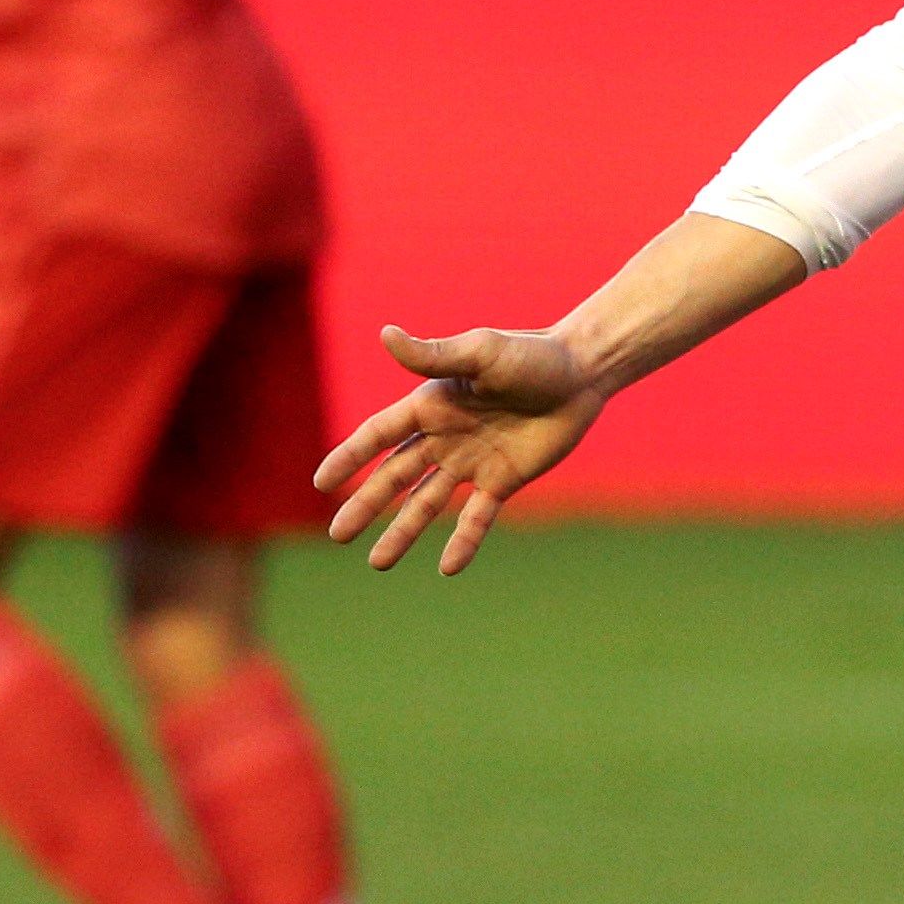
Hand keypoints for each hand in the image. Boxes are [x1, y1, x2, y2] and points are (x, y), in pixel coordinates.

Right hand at [315, 325, 607, 574]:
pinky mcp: (504, 479)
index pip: (379, 434)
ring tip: (378, 563)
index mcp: (432, 405)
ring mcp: (472, 461)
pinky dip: (463, 541)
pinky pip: (478, 516)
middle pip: (395, 476)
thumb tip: (385, 334)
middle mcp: (445, 436)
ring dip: (403, 531)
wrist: (583, 372)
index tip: (321, 483)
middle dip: (366, 505)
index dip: (350, 456)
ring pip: (427, 502)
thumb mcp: (481, 352)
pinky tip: (448, 568)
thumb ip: (434, 355)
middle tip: (338, 536)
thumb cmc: (531, 355)